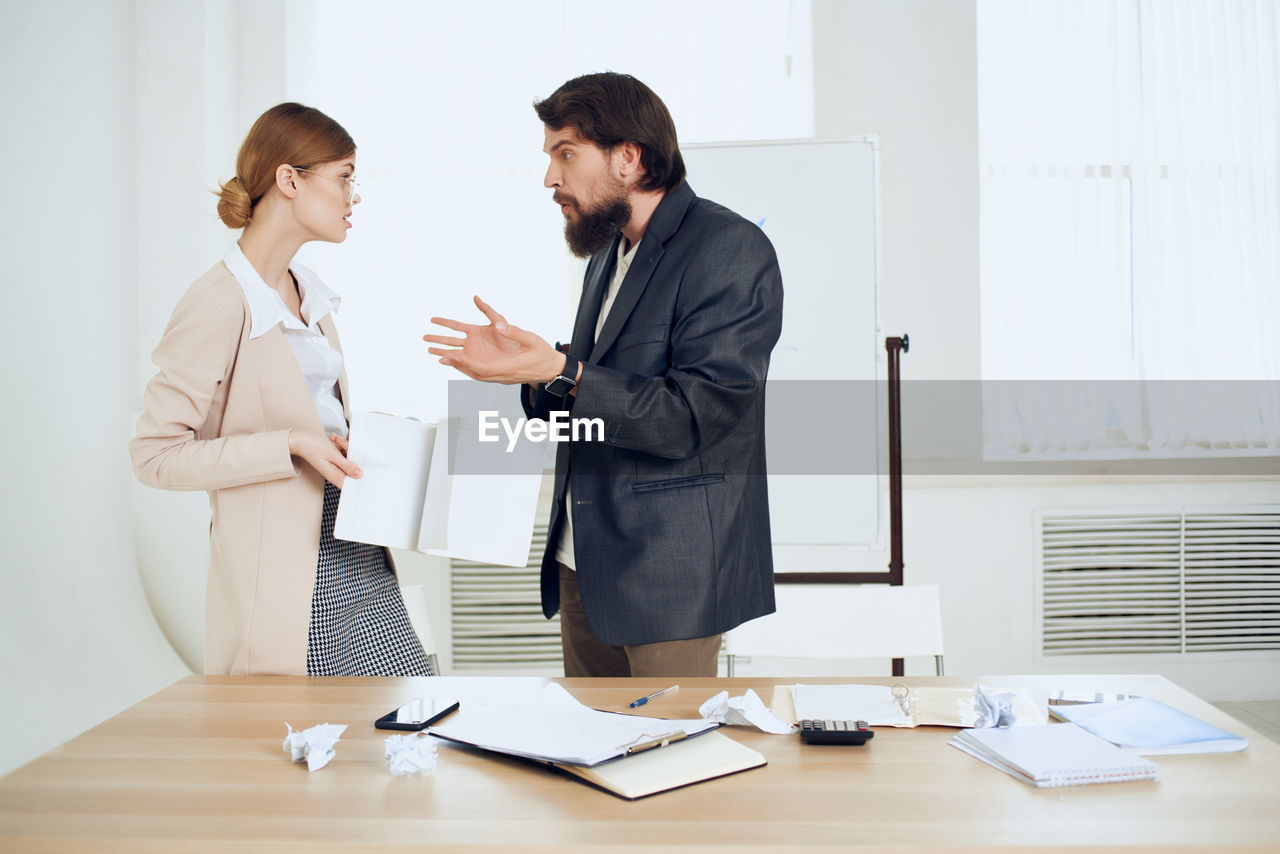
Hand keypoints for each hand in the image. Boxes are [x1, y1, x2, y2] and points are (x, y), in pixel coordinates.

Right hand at [289, 430, 361, 487]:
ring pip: (349, 457)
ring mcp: (335, 464)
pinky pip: (343, 451)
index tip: (364, 466)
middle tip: (344, 446)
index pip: (351, 483)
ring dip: (345, 446)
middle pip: (352, 467)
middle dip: (351, 454)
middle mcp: (335, 472)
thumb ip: (347, 465)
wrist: (300, 439)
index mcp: (335, 475)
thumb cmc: (312, 447)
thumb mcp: (333, 455)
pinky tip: (335, 440)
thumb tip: (359, 475)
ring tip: (337, 441)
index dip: (359, 476)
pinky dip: (341, 445)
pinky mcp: (334, 457)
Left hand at [424, 295, 563, 384]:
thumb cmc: (543, 354)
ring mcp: (502, 377)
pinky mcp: (503, 375)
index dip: (464, 363)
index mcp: (509, 368)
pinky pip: (482, 374)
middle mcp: (502, 375)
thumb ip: (513, 331)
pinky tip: (462, 363)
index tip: (451, 356)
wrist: (552, 368)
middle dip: (457, 365)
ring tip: (445, 359)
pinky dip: (470, 368)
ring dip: (461, 367)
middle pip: (474, 373)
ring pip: (477, 374)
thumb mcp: (530, 339)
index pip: (482, 368)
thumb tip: (496, 324)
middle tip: (440, 357)